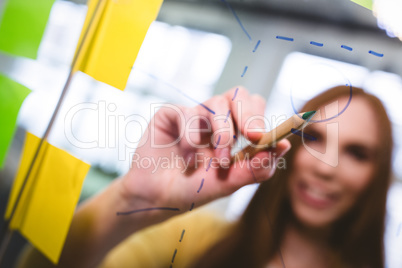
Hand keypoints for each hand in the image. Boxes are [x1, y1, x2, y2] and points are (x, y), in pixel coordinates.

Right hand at [120, 87, 290, 215]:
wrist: (157, 198)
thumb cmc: (193, 189)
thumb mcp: (228, 183)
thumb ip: (255, 167)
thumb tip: (285, 146)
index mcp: (232, 131)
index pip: (254, 109)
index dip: (261, 117)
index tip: (263, 137)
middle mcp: (214, 120)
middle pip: (238, 94)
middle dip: (248, 114)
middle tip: (251, 136)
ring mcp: (193, 116)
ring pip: (216, 103)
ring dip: (222, 132)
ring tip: (219, 160)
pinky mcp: (171, 115)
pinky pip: (187, 113)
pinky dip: (191, 138)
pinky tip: (188, 159)